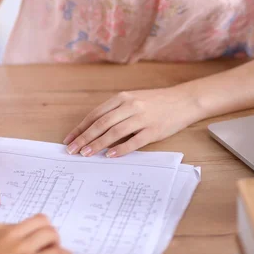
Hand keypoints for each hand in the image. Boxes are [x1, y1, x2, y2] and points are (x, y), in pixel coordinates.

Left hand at [63, 86, 199, 157]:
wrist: (183, 101)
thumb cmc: (156, 102)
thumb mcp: (133, 100)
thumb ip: (116, 112)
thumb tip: (94, 130)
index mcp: (122, 97)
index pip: (96, 114)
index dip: (81, 127)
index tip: (70, 139)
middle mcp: (130, 106)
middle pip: (101, 124)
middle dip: (84, 138)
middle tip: (72, 150)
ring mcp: (142, 118)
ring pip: (114, 132)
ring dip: (98, 144)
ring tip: (86, 154)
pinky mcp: (153, 130)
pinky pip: (134, 141)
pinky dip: (120, 149)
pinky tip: (110, 155)